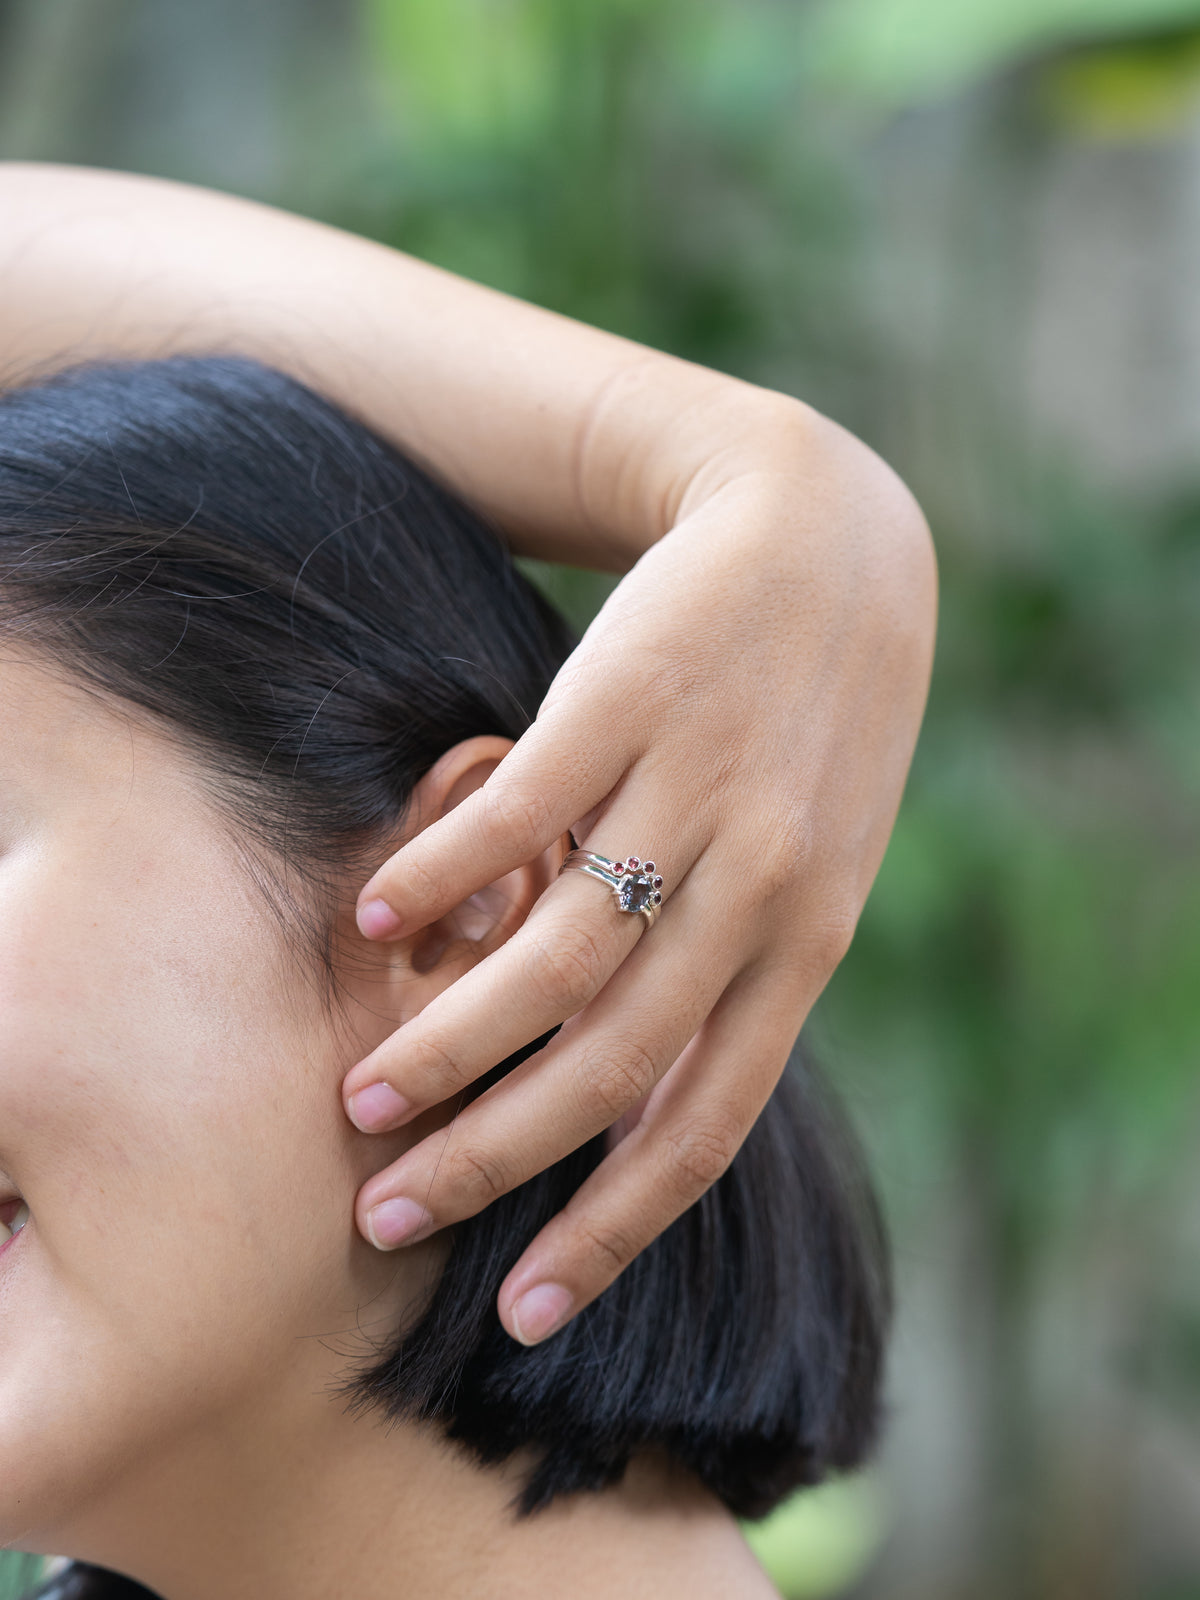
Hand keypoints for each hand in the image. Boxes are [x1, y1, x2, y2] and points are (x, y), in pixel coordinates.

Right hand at [341, 420, 935, 1345]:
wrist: (821, 539)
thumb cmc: (805, 722)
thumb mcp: (812, 862)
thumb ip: (739, 976)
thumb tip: (639, 1107)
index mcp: (807, 941)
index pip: (707, 1121)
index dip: (612, 1228)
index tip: (523, 1309)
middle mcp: (759, 884)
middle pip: (612, 1060)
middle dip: (496, 1154)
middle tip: (391, 1210)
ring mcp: (693, 791)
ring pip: (556, 956)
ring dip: (449, 1041)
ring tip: (364, 1095)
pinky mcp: (628, 702)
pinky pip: (518, 814)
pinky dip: (439, 873)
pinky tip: (375, 913)